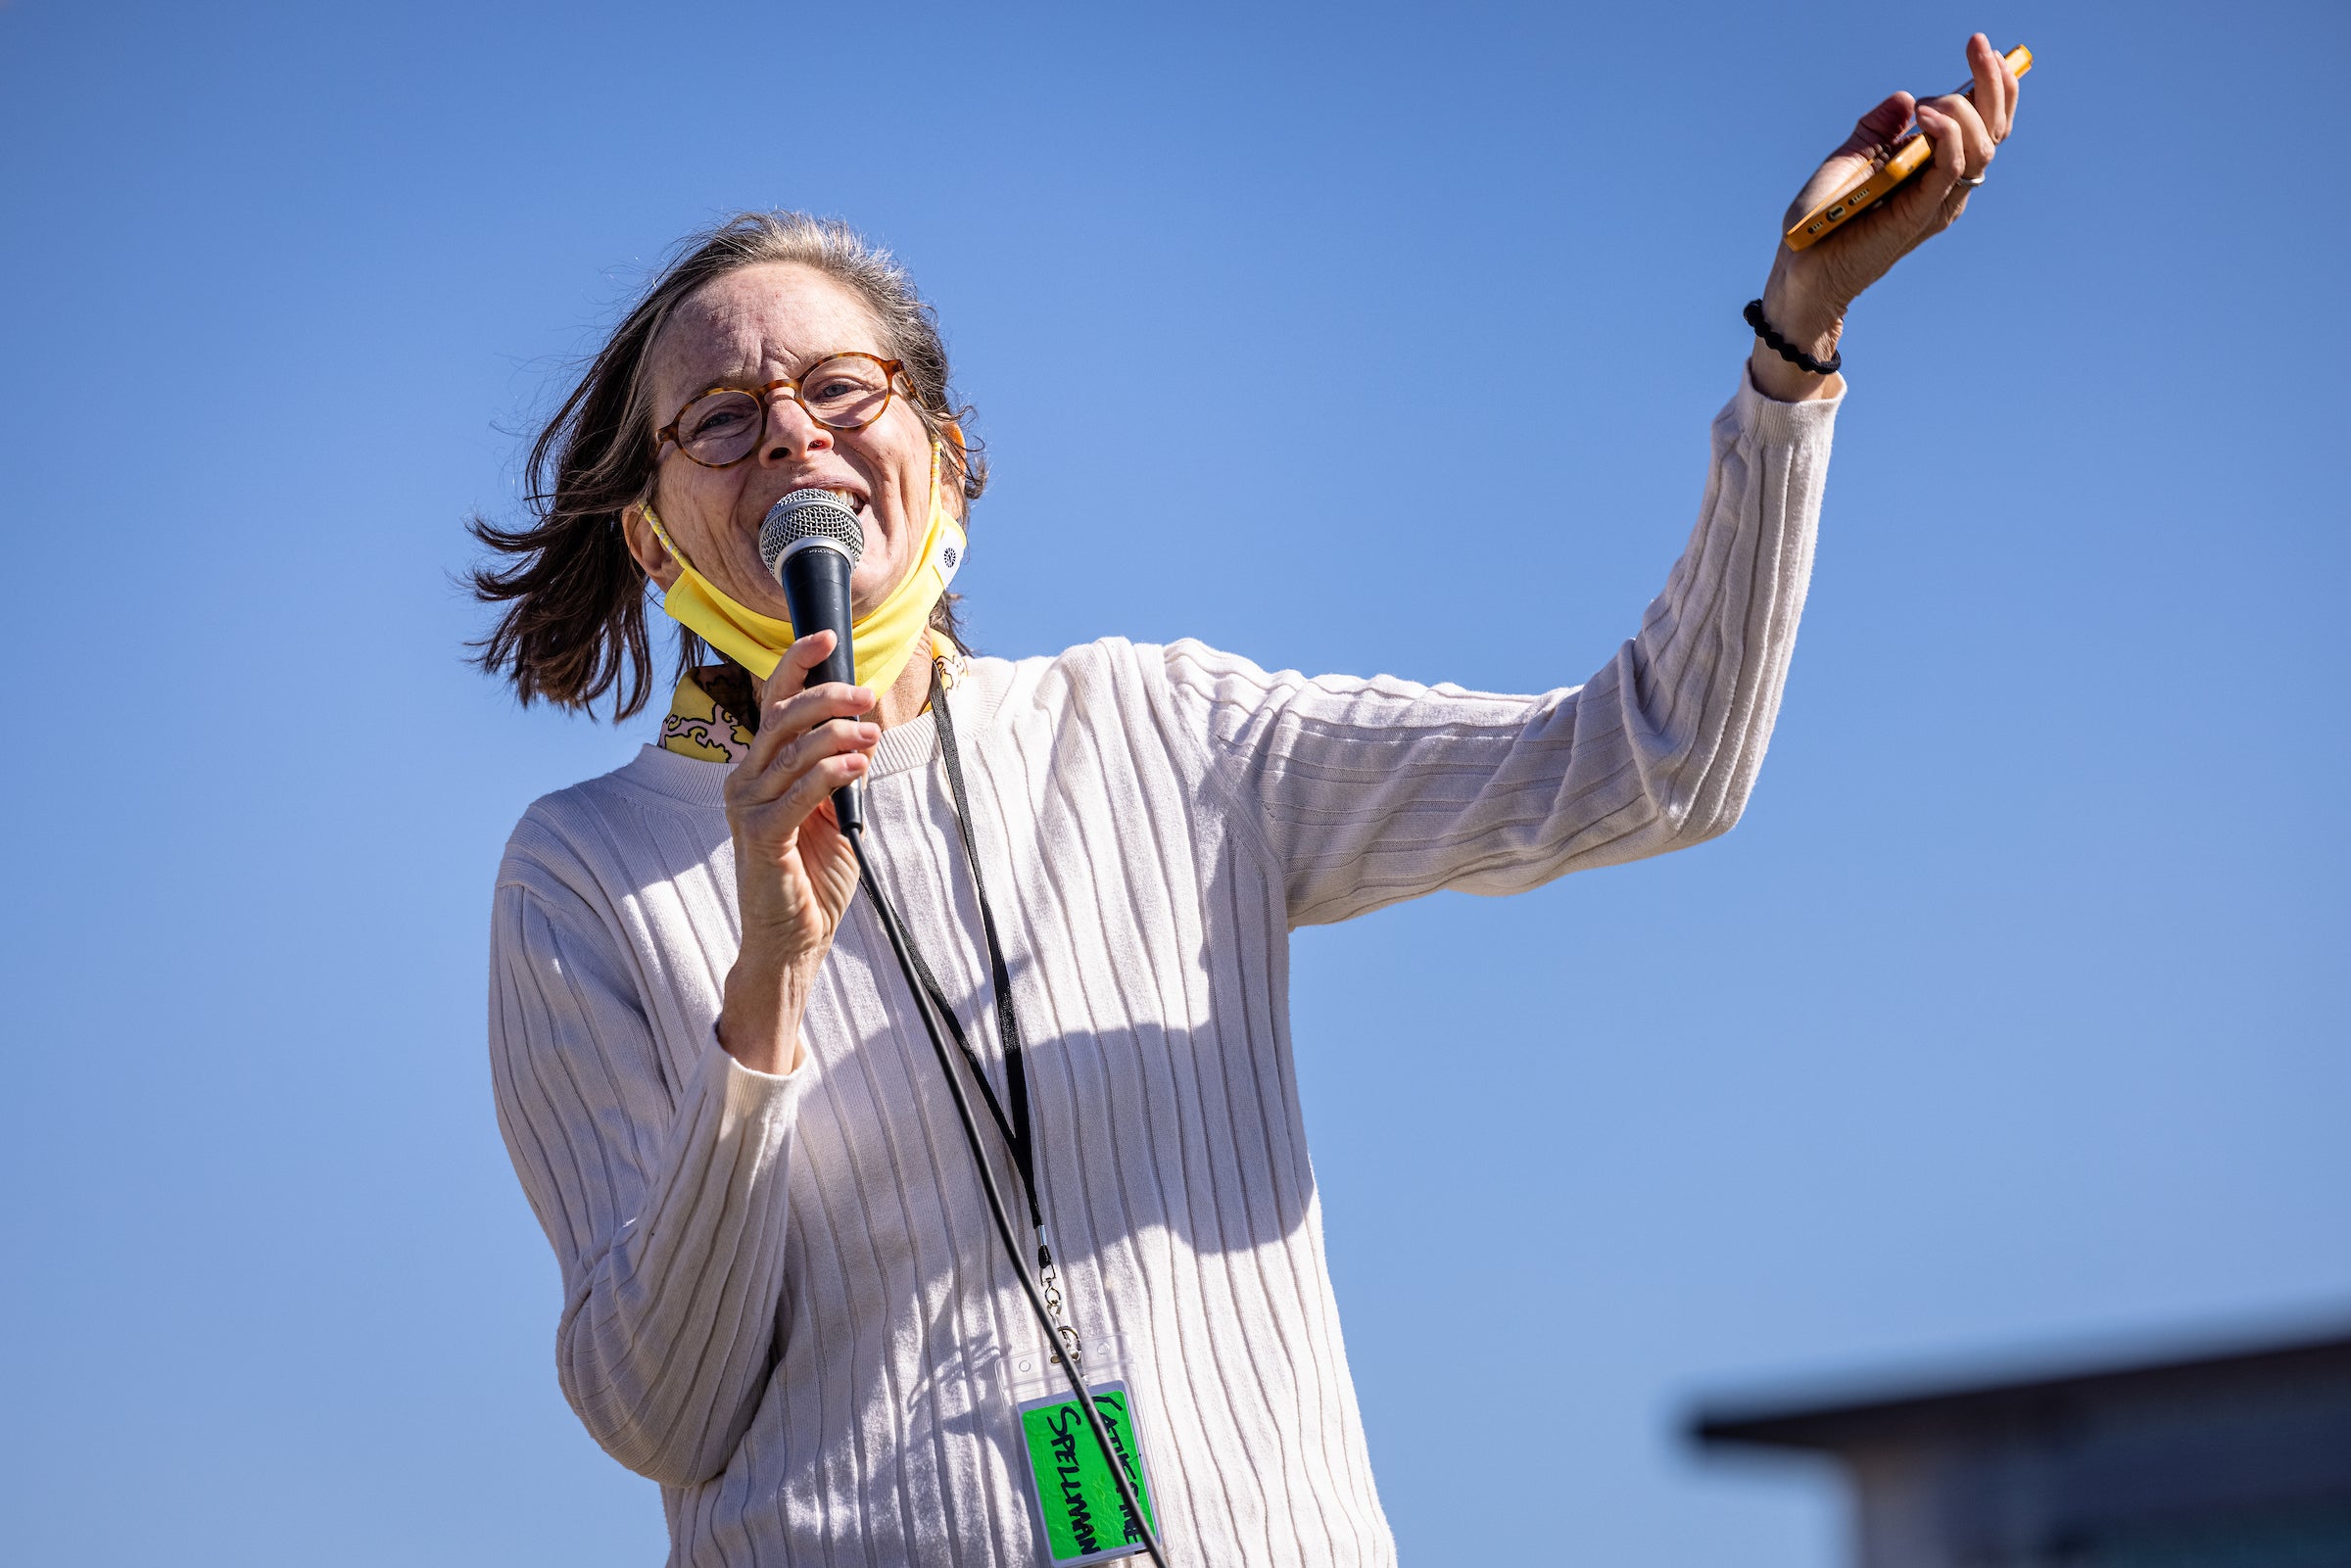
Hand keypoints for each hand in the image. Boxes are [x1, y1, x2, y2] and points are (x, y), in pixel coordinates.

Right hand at [715, 630, 879, 1074]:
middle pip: (782, 717)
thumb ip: (843, 771)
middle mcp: (746, 780)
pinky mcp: (761, 837)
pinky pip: (798, 793)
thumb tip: (867, 726)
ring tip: (870, 732)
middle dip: (827, 697)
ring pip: (792, 750)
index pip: (774, 703)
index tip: (825, 636)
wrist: (793, 939)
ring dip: (837, 734)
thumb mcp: (836, 812)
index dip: (796, 666)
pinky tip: (858, 766)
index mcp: (761, 768)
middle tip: (866, 695)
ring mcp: (748, 808)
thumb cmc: (812, 876)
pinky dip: (831, 774)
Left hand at [1750, 32, 2022, 400]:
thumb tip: (1905, 99)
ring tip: (1929, 104)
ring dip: (1965, 109)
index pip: (1983, 125)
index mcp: (1933, 169)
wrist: (1801, 266)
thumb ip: (1878, 129)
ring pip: (1982, 147)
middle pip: (1994, 131)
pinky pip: (1951, 169)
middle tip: (1980, 45)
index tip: (1987, 49)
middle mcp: (1943, 185)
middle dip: (1994, 82)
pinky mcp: (1919, 214)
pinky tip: (1925, 118)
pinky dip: (1948, 137)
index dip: (1995, 87)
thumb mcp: (1851, 159)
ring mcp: (1935, 201)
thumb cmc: (1824, 217)